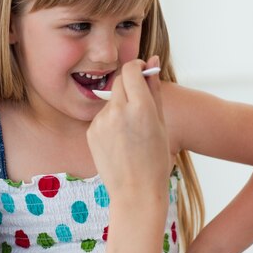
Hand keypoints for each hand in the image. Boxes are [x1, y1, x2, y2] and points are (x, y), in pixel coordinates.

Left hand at [87, 56, 170, 202]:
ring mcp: (102, 122)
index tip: (142, 70)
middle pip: (119, 81)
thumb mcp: (161, 122)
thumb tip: (152, 60)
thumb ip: (154, 88)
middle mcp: (119, 111)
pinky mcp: (91, 131)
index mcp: (141, 107)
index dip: (137, 66)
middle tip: (139, 100)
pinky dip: (110, 121)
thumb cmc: (155, 159)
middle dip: (129, 84)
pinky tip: (120, 140)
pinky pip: (102, 116)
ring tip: (131, 131)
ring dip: (120, 105)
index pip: (131, 69)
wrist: (135, 191)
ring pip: (111, 100)